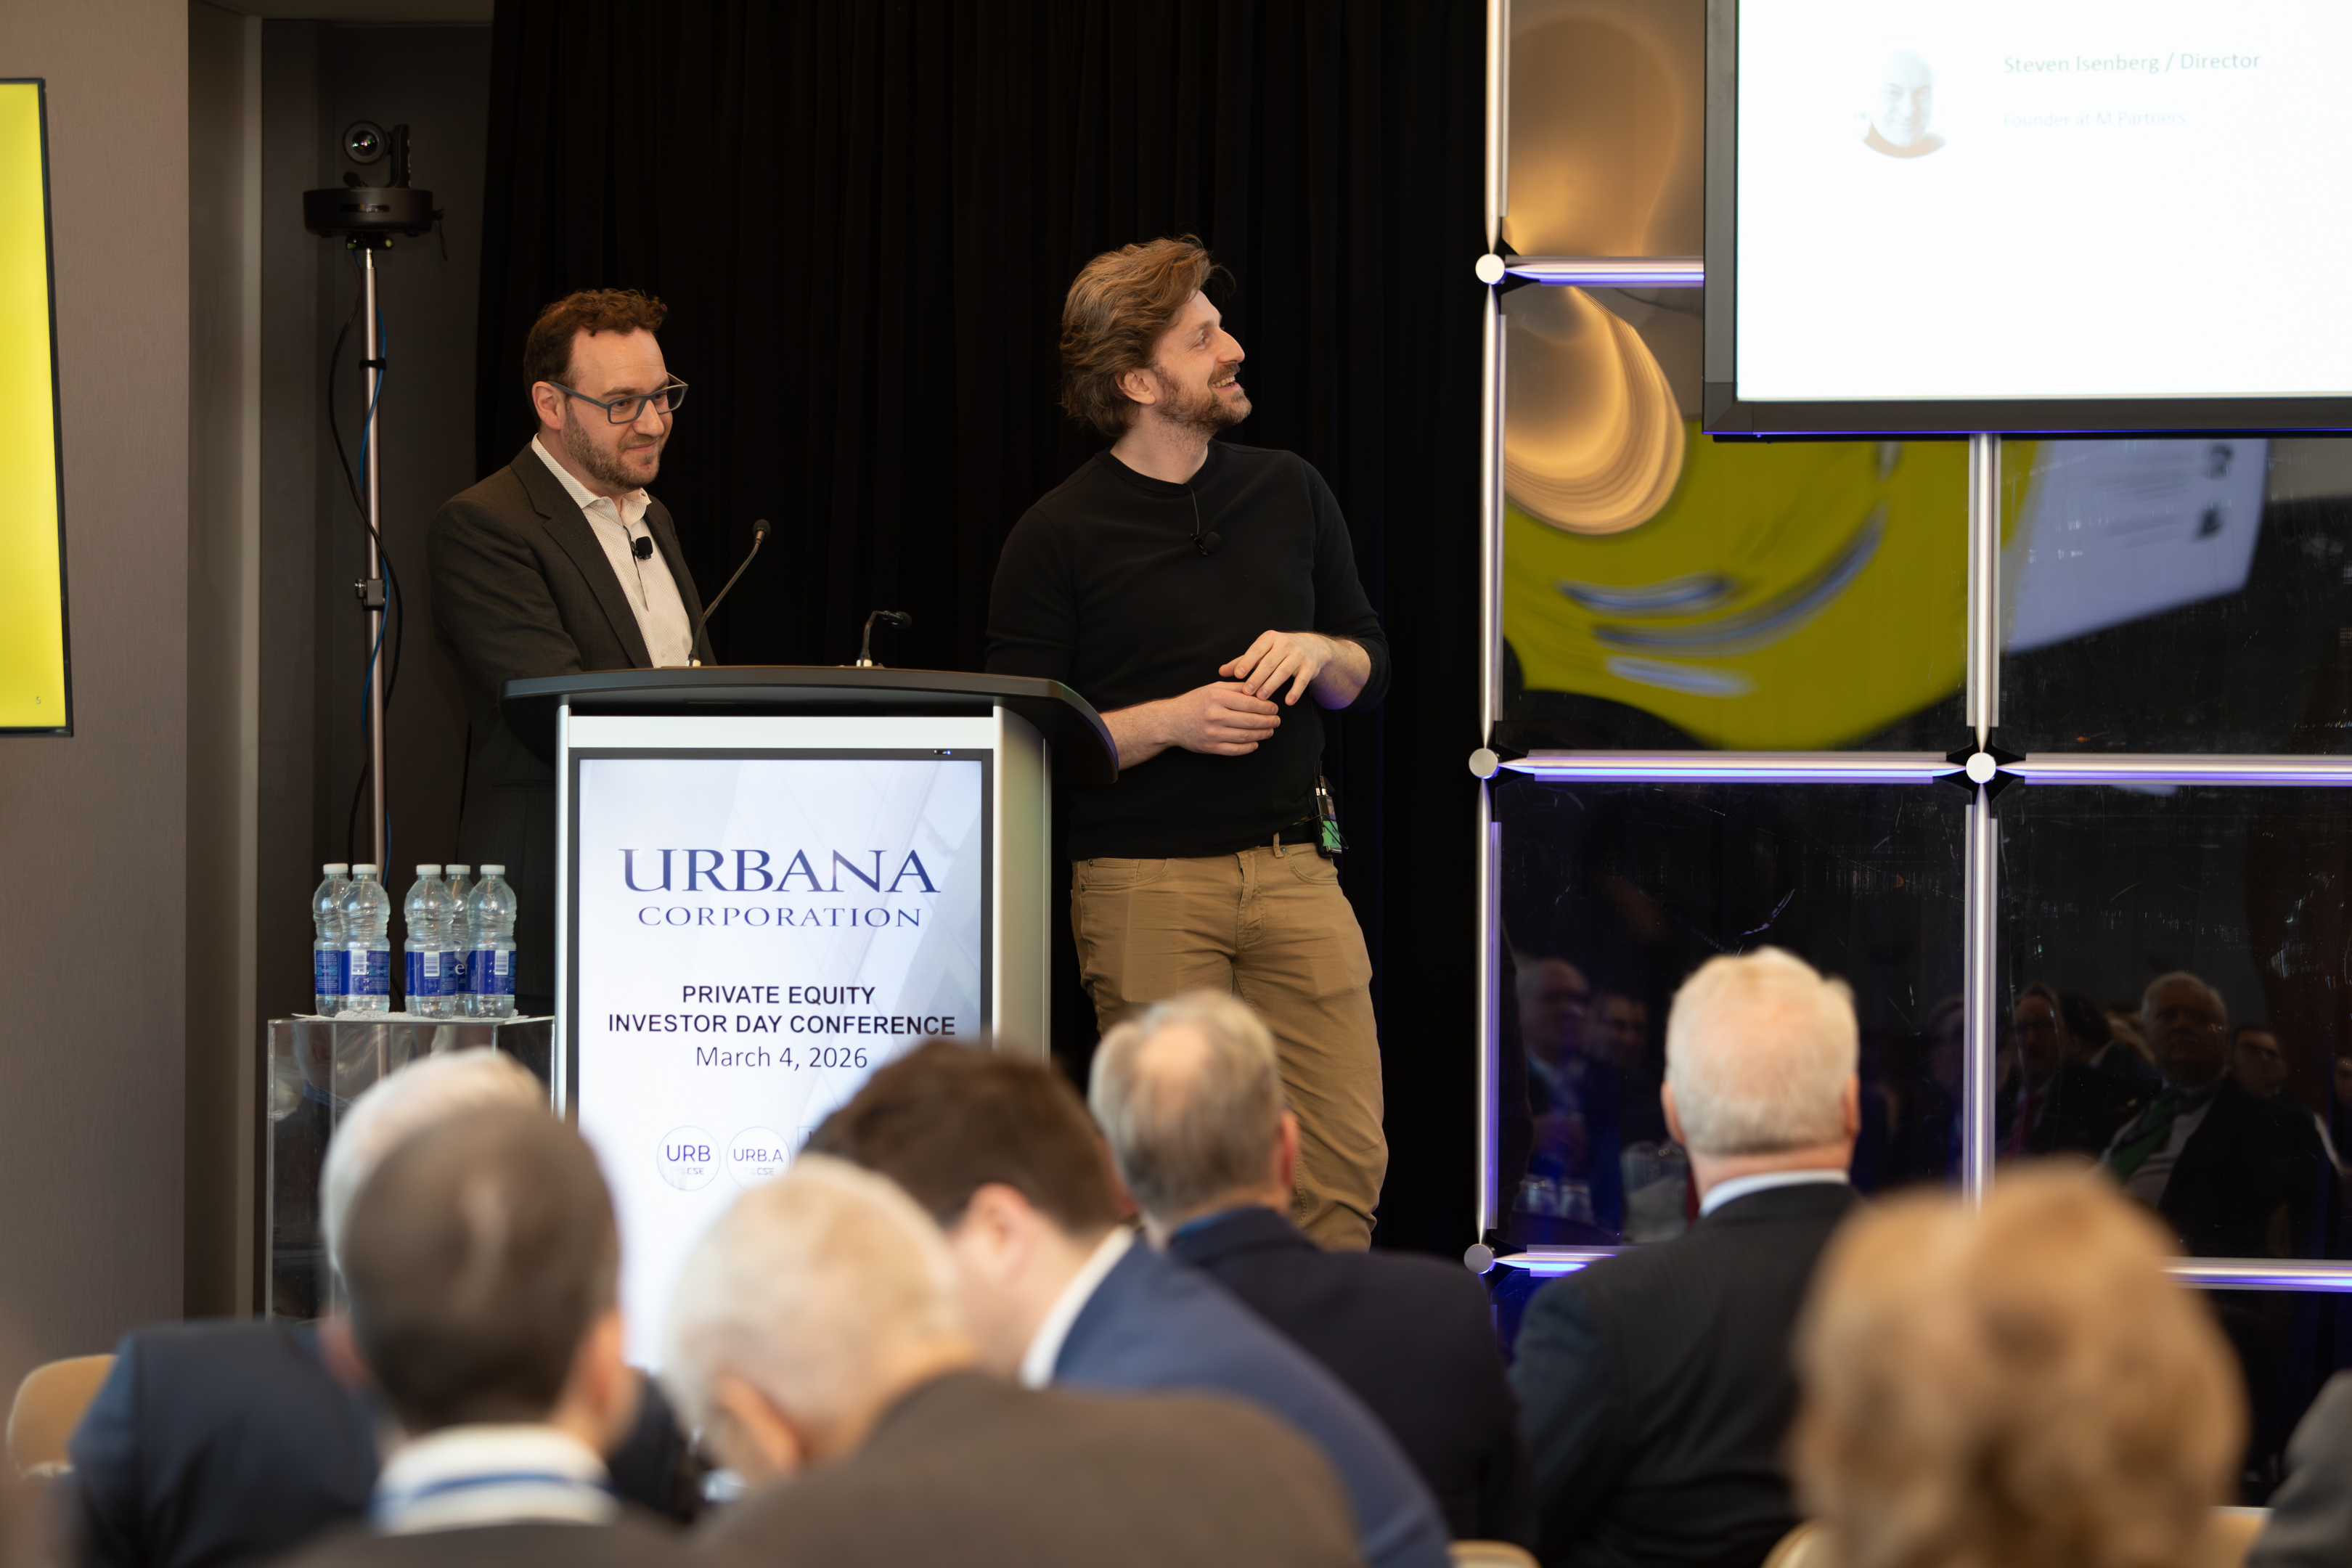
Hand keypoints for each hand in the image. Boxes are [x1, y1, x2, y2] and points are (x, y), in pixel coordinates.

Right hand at [1160, 681, 1281, 755]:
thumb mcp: (1212, 688)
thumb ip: (1235, 687)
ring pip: (1246, 736)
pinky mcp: (1211, 747)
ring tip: (1269, 731)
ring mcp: (1213, 733)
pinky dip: (1249, 747)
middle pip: (1251, 720)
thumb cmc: (1193, 702)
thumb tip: (1258, 689)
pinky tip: (1255, 743)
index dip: (1267, 707)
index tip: (1275, 708)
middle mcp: (1215, 715)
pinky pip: (1236, 750)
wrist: (1171, 721)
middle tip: (1276, 720)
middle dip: (1269, 721)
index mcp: (1217, 697)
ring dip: (1262, 734)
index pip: (1250, 702)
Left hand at [1221, 631, 1329, 705]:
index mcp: (1270, 638)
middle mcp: (1285, 644)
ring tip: (1261, 697)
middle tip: (1247, 691)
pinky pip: (1302, 680)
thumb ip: (1242, 661)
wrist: (1312, 647)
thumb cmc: (1280, 651)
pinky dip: (1295, 691)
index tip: (1238, 674)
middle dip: (1257, 677)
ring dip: (1272, 685)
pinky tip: (1288, 701)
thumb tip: (1221, 672)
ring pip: (1284, 671)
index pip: (1256, 650)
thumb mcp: (1262, 651)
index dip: (1247, 662)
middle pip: (1269, 662)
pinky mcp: (1310, 666)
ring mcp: (1299, 654)